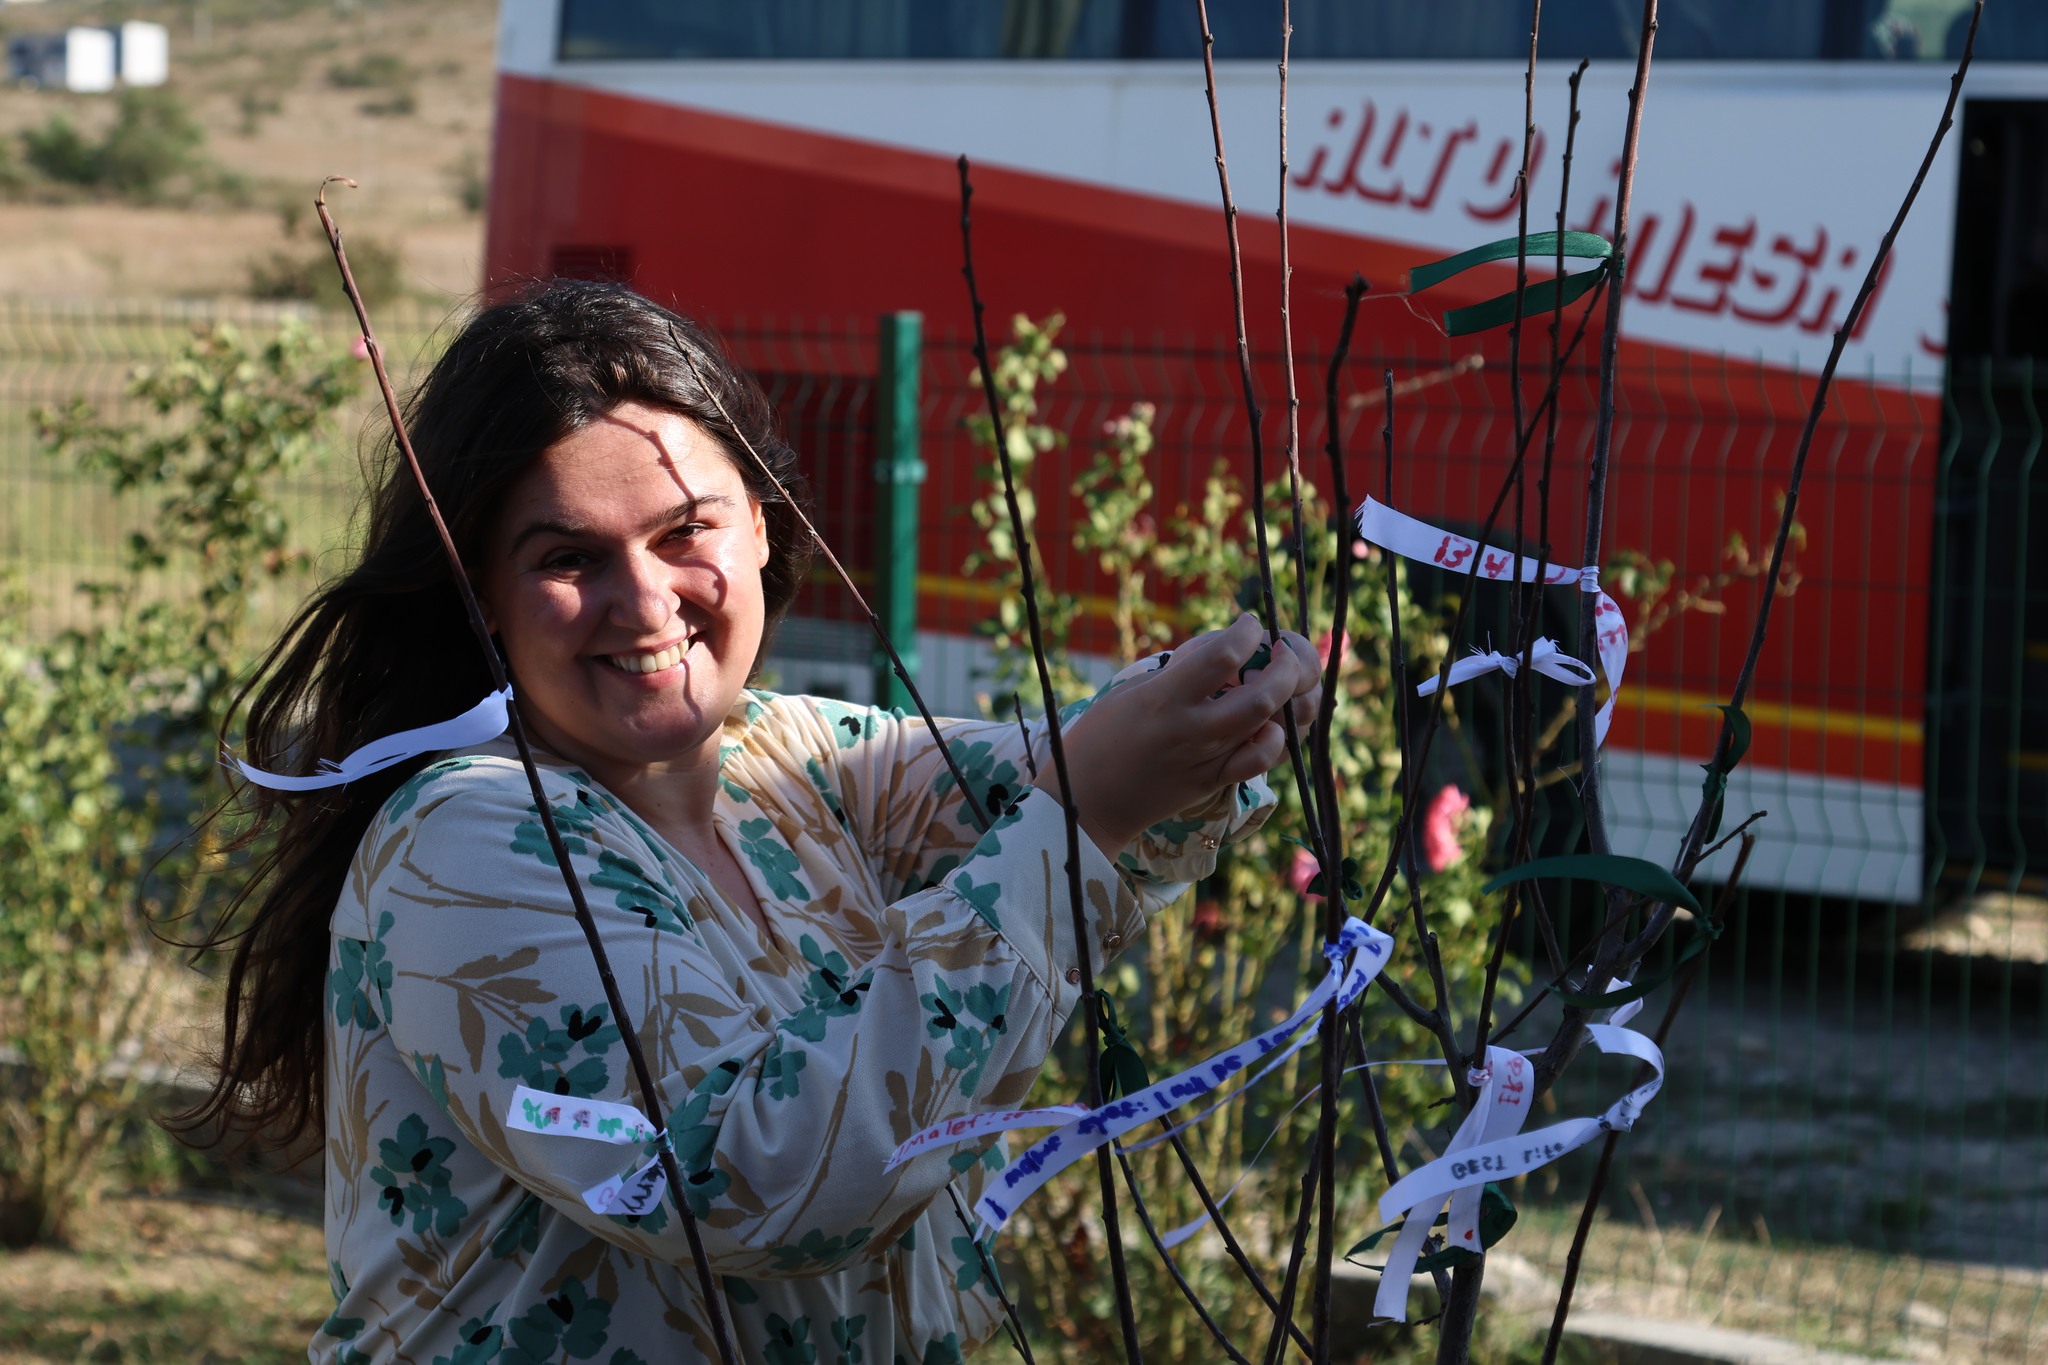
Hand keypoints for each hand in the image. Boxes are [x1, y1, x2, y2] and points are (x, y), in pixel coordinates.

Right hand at [1054, 614, 1322, 854]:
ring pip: (1274, 725)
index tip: (1249, 622)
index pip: (1224, 655)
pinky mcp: (1215, 782)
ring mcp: (1208, 760)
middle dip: (1287, 663)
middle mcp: (1193, 729)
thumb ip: (1182, 672)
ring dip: (1291, 696)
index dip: (1248, 630)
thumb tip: (1228, 651)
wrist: (1087, 801)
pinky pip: (1262, 761)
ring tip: (1285, 679)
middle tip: (1281, 648)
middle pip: (1265, 693)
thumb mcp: (1134, 691)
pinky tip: (1269, 723)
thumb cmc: (1101, 736)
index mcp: (1165, 698)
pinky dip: (1278, 739)